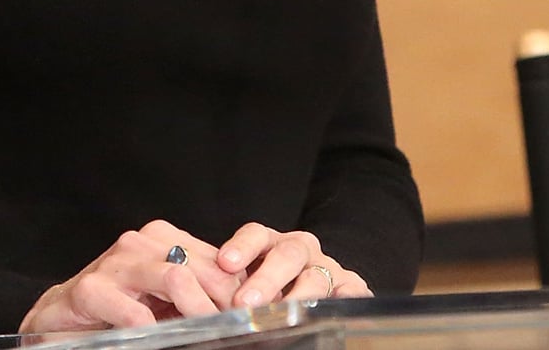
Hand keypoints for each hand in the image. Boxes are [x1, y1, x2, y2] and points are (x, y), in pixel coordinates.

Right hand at [19, 221, 244, 332]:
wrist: (61, 316)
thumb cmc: (118, 308)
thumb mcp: (165, 300)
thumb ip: (198, 296)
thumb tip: (241, 310)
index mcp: (164, 239)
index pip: (217, 260)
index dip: (238, 290)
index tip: (250, 315)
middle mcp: (141, 243)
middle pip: (203, 268)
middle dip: (224, 302)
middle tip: (234, 327)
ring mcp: (115, 262)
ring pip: (175, 277)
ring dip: (197, 311)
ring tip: (206, 332)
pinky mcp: (91, 288)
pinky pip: (133, 309)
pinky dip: (152, 328)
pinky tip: (155, 336)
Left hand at [217, 224, 371, 306]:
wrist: (314, 289)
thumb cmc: (269, 290)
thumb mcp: (246, 283)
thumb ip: (227, 286)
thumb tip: (195, 295)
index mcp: (271, 244)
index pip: (256, 235)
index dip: (242, 247)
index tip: (225, 262)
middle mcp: (300, 251)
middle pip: (286, 254)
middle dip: (266, 278)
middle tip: (245, 302)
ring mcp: (327, 268)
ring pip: (316, 276)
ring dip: (299, 295)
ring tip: (283, 314)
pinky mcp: (350, 287)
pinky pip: (352, 291)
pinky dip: (346, 299)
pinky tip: (335, 308)